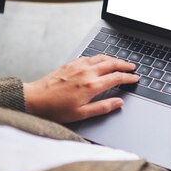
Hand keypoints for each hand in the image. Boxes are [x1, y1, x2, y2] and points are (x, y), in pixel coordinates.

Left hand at [23, 55, 138, 122]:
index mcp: (91, 86)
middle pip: (111, 63)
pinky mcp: (70, 64)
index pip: (116, 78)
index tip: (135, 79)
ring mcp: (77, 66)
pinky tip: (100, 60)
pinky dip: (99, 57)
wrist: (34, 99)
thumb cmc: (55, 109)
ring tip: (120, 62)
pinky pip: (89, 57)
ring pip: (101, 57)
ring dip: (113, 59)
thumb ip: (102, 107)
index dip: (128, 78)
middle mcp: (86, 72)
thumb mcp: (81, 114)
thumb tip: (119, 103)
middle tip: (133, 67)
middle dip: (124, 65)